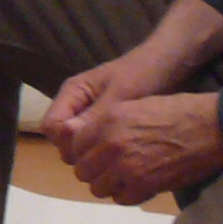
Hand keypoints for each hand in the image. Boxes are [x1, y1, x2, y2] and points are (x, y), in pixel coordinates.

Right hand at [43, 0, 222, 147]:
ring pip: (76, 145)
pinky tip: (120, 157)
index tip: (89, 148)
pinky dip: (102, 153)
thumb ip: (94, 115)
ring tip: (114, 159)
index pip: (52, 126)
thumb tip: (68, 137)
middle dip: (77, 151)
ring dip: (90, 155)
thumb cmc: (145, 74)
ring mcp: (90, 116)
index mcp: (73, 93)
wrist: (171, 64)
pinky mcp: (105, 125)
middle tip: (105, 158)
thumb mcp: (120, 94)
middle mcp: (76, 106)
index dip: (65, 141)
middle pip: (61, 139)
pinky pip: (93, 144)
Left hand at [54, 91, 222, 205]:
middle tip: (109, 168)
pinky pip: (121, 199)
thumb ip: (108, 123)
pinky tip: (137, 184)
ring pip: (98, 188)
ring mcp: (126, 168)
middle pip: (83, 170)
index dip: (84, 151)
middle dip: (94, 170)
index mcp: (107, 121)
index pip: (74, 145)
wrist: (211, 127)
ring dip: (108, 184)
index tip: (94, 153)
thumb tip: (91, 139)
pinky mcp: (144, 186)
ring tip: (123, 177)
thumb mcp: (134, 106)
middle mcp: (111, 145)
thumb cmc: (177, 111)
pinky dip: (126, 194)